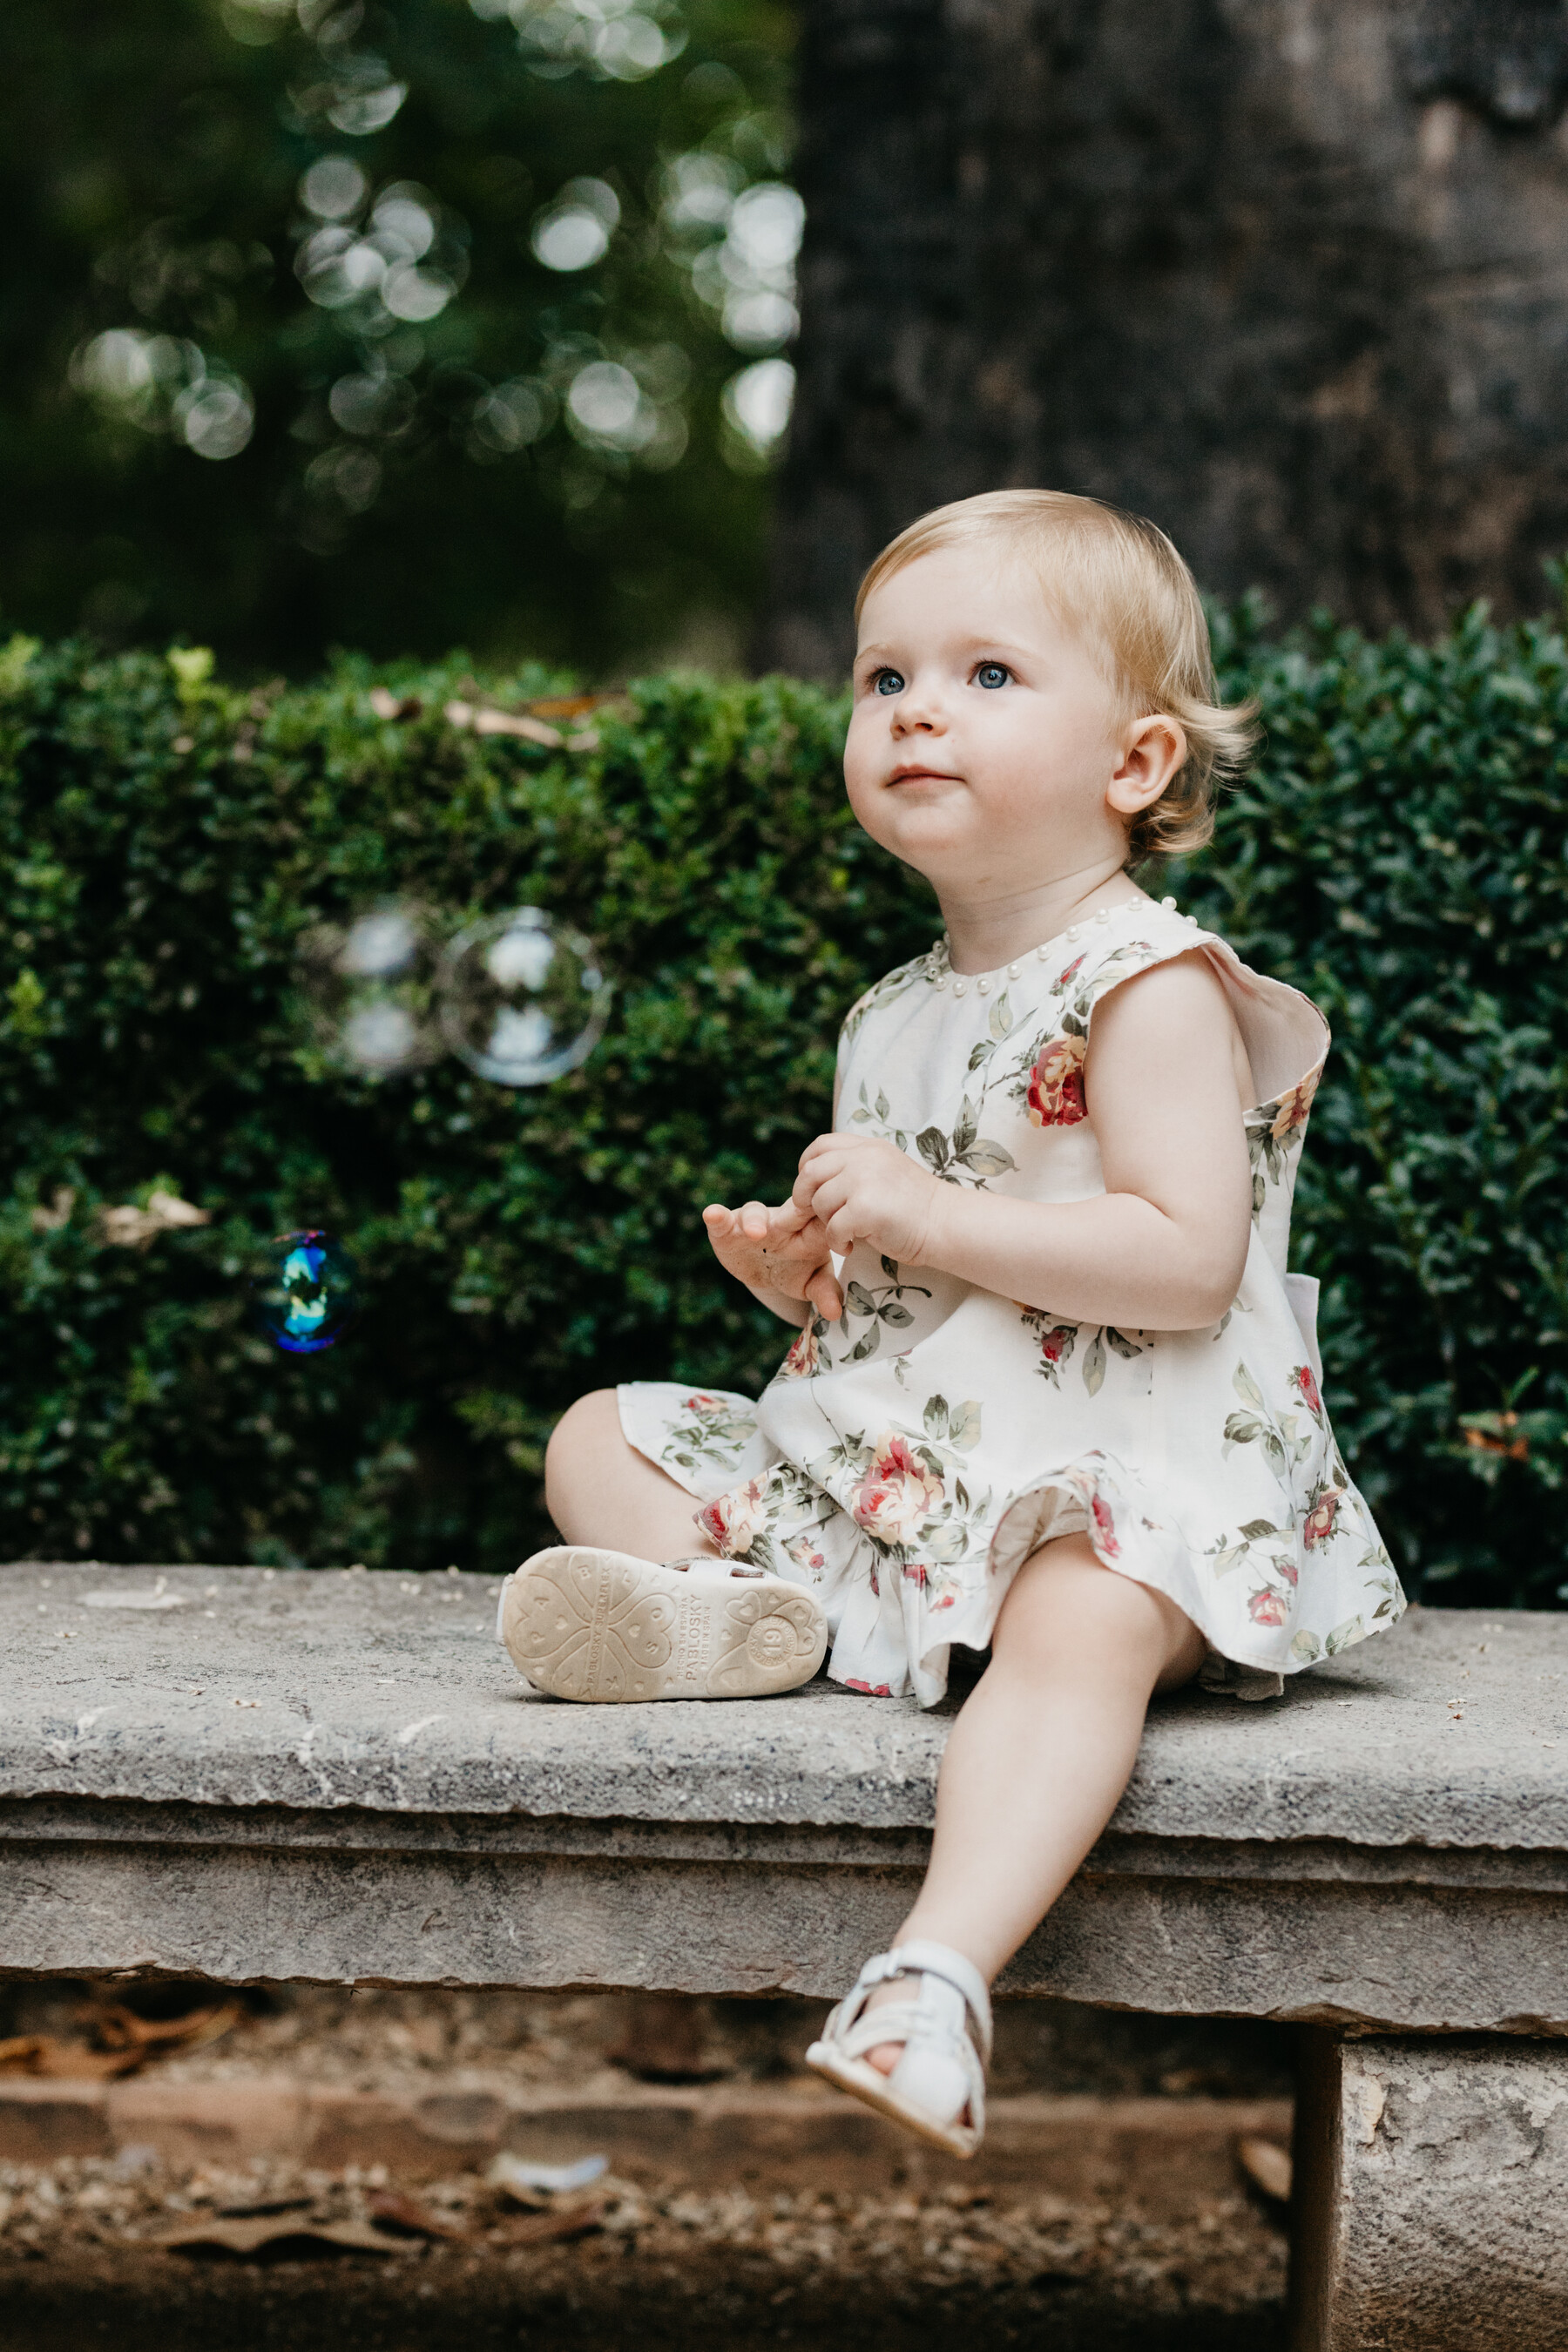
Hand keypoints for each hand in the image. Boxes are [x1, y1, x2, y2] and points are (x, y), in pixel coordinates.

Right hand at [701, 1196, 843, 1319]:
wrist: (765, 1269)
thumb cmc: (796, 1269)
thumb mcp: (811, 1282)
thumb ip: (825, 1292)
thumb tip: (834, 1312)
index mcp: (809, 1231)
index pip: (822, 1219)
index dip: (830, 1216)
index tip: (838, 1221)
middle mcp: (782, 1222)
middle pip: (790, 1208)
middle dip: (796, 1208)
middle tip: (801, 1212)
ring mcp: (754, 1223)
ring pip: (755, 1212)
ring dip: (755, 1220)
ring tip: (756, 1233)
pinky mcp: (728, 1229)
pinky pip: (722, 1220)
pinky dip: (717, 1216)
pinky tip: (712, 1215)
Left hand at [792, 1133, 943, 1265]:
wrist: (946, 1223)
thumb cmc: (916, 1206)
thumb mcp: (886, 1171)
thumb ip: (857, 1168)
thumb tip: (812, 1180)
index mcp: (869, 1147)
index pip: (821, 1145)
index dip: (806, 1166)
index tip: (811, 1188)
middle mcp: (864, 1158)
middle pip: (811, 1172)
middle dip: (805, 1197)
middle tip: (816, 1216)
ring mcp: (863, 1181)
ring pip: (819, 1203)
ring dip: (826, 1223)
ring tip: (846, 1233)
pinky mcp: (864, 1208)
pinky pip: (831, 1228)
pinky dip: (837, 1243)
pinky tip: (851, 1246)